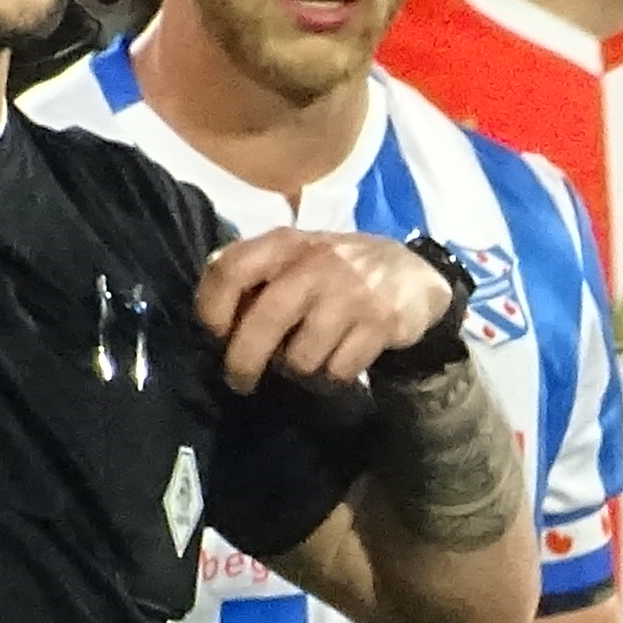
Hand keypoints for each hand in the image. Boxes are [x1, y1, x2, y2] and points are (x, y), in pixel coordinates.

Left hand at [194, 227, 456, 391]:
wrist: (412, 274)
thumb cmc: (334, 271)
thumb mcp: (294, 258)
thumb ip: (253, 276)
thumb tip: (209, 317)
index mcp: (285, 242)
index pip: (230, 268)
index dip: (212, 308)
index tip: (216, 334)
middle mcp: (316, 262)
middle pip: (264, 320)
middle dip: (244, 362)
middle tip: (241, 380)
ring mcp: (351, 292)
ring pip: (301, 356)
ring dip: (298, 369)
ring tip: (307, 359)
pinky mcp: (381, 321)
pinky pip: (338, 370)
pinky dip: (333, 376)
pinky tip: (339, 361)